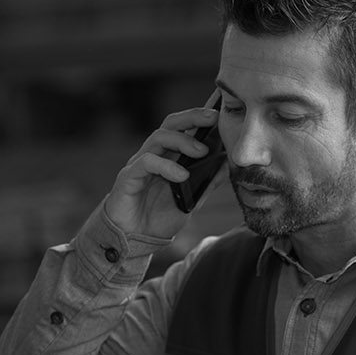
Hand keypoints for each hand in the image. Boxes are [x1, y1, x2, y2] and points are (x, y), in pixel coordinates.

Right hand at [103, 102, 220, 240]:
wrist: (133, 240)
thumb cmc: (157, 219)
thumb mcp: (191, 202)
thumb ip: (207, 183)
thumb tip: (227, 165)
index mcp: (168, 157)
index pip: (183, 128)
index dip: (199, 117)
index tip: (221, 113)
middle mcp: (153, 155)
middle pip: (170, 124)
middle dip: (192, 117)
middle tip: (213, 119)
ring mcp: (139, 164)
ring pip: (158, 137)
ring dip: (182, 141)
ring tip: (202, 152)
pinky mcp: (128, 177)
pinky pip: (146, 162)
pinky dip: (166, 166)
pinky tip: (182, 176)